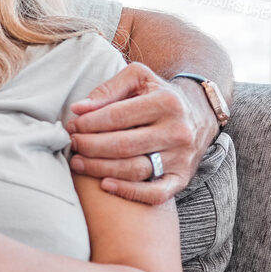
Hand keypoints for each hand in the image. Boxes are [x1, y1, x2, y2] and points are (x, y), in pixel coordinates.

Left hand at [64, 64, 216, 203]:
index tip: (72, 126)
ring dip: (100, 169)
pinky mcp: (182, 178)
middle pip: (123, 145)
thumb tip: (78, 109)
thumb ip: (108, 89)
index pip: (117, 116)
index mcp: (166, 102)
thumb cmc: (158, 94)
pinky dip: (128, 192)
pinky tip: (105, 184)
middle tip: (72, 144)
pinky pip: (155, 193)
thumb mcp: (138, 78)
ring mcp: (181, 157)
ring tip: (78, 163)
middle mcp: (177, 131)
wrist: (199, 115)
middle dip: (90, 146)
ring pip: (134, 169)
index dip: (88, 124)